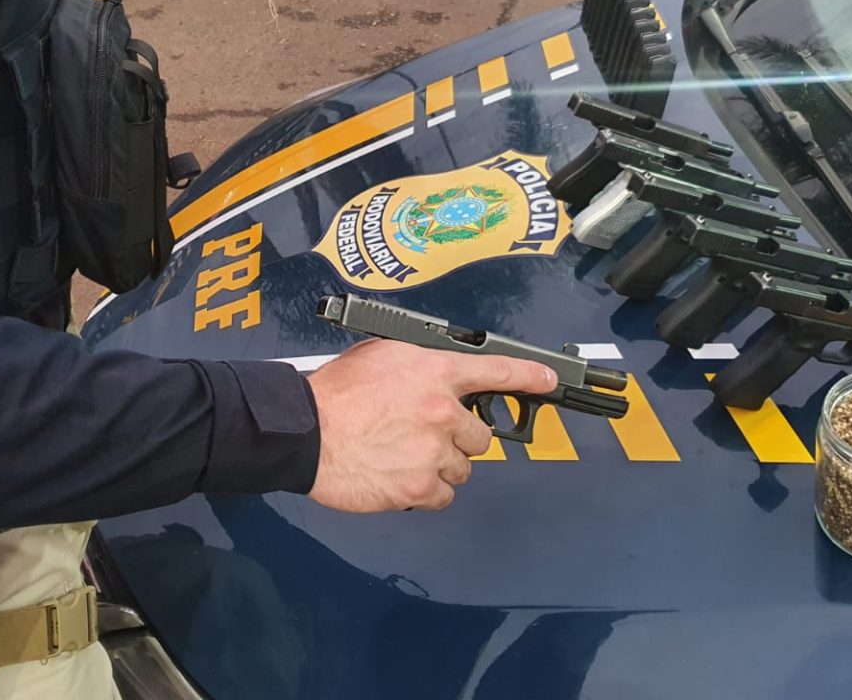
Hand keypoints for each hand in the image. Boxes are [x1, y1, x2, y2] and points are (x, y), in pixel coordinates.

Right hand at [305, 339, 557, 512]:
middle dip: (457, 438)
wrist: (304, 432)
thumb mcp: (380, 356)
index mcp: (434, 373)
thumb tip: (437, 373)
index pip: (497, 370)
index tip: (546, 380)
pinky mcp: (419, 488)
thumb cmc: (333, 394)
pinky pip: (442, 496)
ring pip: (461, 468)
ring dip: (439, 465)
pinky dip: (425, 490)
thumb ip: (419, 365)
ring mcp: (433, 453)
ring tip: (401, 455)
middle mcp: (442, 412)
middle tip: (423, 435)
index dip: (528, 376)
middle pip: (480, 436)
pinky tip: (398, 476)